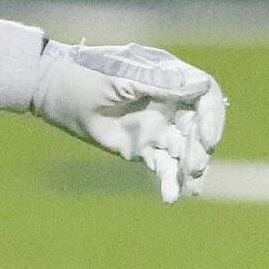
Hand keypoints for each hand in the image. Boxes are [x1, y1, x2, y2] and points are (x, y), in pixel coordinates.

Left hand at [31, 41, 226, 201]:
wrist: (55, 91)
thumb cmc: (88, 72)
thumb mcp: (123, 75)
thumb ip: (161, 83)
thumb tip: (203, 84)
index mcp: (170, 79)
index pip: (206, 96)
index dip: (213, 116)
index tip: (207, 137)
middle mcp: (170, 104)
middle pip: (199, 127)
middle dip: (201, 148)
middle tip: (195, 166)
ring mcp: (157, 127)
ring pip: (185, 151)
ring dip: (191, 168)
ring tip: (191, 188)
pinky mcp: (142, 149)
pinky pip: (163, 167)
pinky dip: (170, 181)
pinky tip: (171, 197)